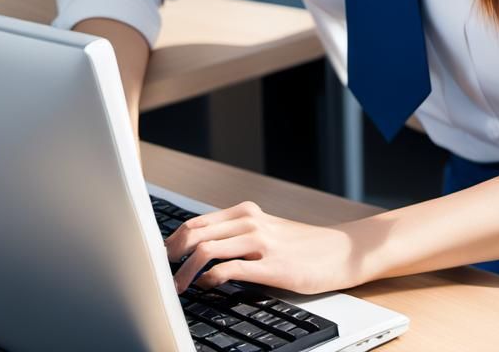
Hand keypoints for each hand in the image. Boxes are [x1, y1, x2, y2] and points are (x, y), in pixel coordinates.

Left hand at [164, 200, 366, 294]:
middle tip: (160, 272)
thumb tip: (199, 250)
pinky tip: (207, 286)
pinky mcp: (271, 265)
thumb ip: (236, 235)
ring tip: (176, 286)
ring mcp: (261, 242)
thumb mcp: (267, 231)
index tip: (159, 258)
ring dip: (185, 270)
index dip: (172, 240)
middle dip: (171, 253)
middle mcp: (251, 222)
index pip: (197, 222)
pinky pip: (230, 269)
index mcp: (246, 212)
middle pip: (196, 232)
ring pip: (208, 249)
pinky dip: (211, 279)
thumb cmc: (301, 245)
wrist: (339, 251)